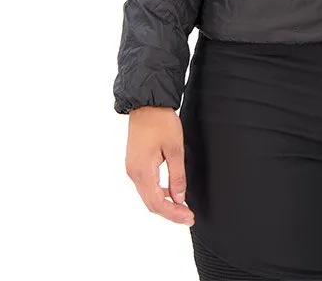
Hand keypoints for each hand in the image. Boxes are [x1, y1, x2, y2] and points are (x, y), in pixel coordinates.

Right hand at [124, 106, 195, 225]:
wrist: (147, 103)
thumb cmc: (161, 122)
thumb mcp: (175, 148)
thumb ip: (177, 175)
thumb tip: (179, 198)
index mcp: (142, 171)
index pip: (157, 203)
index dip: (174, 213)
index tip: (189, 217)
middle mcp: (133, 173)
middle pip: (151, 203)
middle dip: (170, 212)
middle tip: (189, 216)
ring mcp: (132, 168)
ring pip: (147, 196)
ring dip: (164, 204)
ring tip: (182, 207)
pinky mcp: (134, 163)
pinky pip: (145, 186)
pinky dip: (158, 193)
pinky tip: (171, 191)